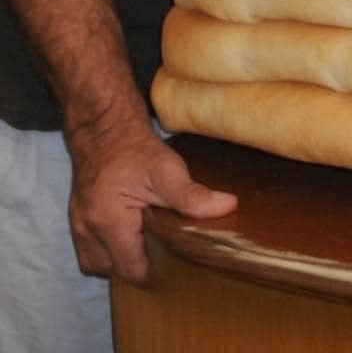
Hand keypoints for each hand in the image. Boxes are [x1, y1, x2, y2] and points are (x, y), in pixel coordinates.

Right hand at [67, 115, 236, 284]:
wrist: (105, 128)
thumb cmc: (135, 149)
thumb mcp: (167, 169)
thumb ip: (192, 195)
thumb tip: (227, 207)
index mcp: (108, 221)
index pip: (133, 271)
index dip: (157, 269)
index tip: (174, 257)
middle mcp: (87, 230)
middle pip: (116, 272)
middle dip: (140, 264)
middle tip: (163, 245)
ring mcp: (78, 227)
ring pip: (101, 265)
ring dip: (122, 258)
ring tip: (145, 238)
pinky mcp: (76, 222)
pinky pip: (92, 252)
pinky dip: (109, 249)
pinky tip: (128, 232)